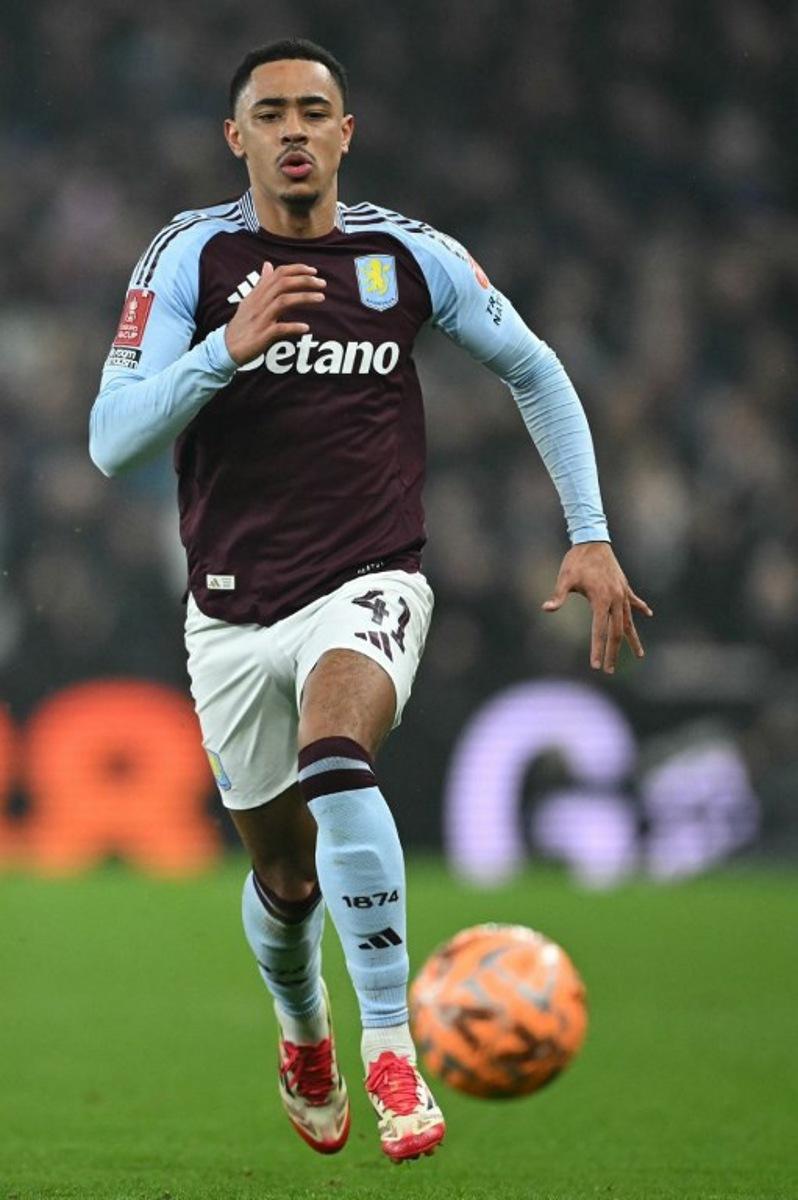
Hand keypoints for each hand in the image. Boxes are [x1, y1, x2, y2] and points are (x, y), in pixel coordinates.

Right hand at [224, 261, 325, 364]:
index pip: (278, 274)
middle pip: (283, 284)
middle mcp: (259, 303)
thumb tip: (268, 265)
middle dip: (305, 281)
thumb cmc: (242, 324)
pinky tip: (306, 328)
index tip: (314, 272)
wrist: (227, 347)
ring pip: (283, 302)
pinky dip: (294, 327)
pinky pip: (280, 329)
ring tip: (321, 298)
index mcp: (257, 293)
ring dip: (304, 298)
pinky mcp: (262, 336)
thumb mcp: (250, 301)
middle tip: (322, 284)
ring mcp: (260, 319)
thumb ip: (262, 284)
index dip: (297, 270)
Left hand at [541, 542, 652, 673]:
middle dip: (613, 653)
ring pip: (629, 621)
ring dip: (633, 639)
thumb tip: (546, 608)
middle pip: (617, 632)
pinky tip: (648, 615)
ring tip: (640, 655)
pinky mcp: (624, 586)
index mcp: (601, 599)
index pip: (600, 631)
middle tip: (610, 670)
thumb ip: (558, 596)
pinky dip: (640, 609)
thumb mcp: (564, 578)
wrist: (592, 539)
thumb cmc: (576, 560)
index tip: (596, 666)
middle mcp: (615, 599)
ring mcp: (622, 593)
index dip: (598, 650)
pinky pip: (634, 602)